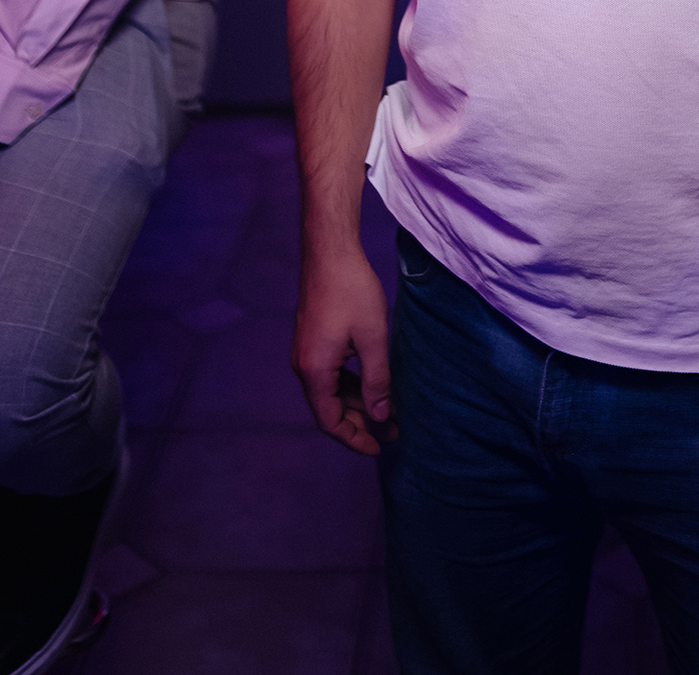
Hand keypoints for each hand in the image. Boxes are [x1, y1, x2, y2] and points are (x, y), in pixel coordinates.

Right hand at [292, 245, 393, 456]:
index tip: (381, 447)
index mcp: (314, 371)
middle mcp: (303, 366)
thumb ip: (377, 380)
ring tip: (389, 409)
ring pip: (331, 392)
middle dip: (361, 422)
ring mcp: (306, 352)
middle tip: (394, 428)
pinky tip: (372, 384)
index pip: (330, 421)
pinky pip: (330, 374)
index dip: (355, 439)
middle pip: (329, 409)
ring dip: (357, 403)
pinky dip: (351, 385)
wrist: (329, 251)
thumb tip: (381, 416)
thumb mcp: (372, 337)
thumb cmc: (351, 290)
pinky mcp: (313, 340)